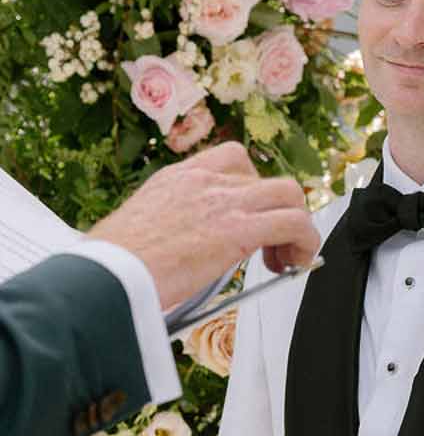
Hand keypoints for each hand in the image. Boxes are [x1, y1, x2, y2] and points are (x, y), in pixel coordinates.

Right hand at [91, 143, 318, 311]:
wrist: (106, 274)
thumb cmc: (115, 264)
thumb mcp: (143, 229)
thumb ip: (171, 229)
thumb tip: (185, 256)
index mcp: (178, 178)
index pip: (232, 160)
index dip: (252, 189)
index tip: (250, 218)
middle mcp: (204, 181)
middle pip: (266, 178)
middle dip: (278, 211)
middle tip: (271, 245)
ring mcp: (224, 202)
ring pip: (288, 194)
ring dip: (296, 226)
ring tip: (285, 258)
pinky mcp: (239, 230)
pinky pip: (294, 224)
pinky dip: (305, 243)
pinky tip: (295, 265)